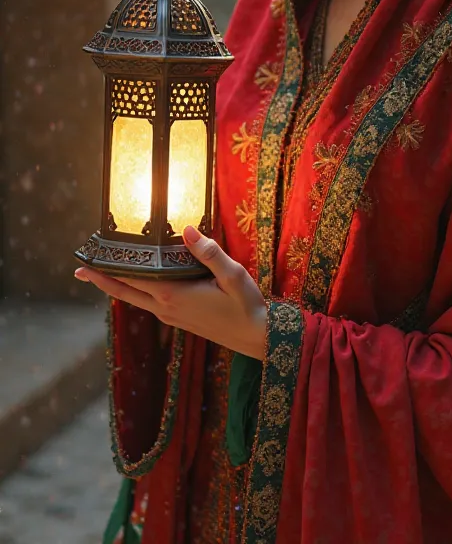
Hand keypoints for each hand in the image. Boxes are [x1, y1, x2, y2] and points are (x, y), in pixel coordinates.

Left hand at [74, 226, 267, 360]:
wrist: (257, 338)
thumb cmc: (247, 306)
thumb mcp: (233, 275)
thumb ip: (209, 253)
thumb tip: (188, 229)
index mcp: (174, 295)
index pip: (133, 279)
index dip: (109, 268)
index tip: (89, 259)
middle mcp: (166, 308)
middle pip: (125, 293)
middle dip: (101, 280)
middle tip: (78, 269)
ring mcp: (171, 316)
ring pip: (135, 299)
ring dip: (117, 286)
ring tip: (102, 272)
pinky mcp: (179, 319)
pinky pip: (149, 303)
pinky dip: (136, 291)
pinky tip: (138, 284)